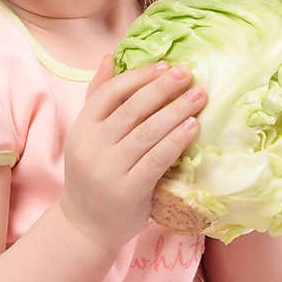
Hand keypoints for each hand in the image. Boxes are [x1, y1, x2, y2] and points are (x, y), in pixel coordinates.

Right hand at [60, 57, 206, 254]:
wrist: (85, 225)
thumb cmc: (92, 173)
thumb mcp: (88, 134)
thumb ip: (99, 95)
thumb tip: (110, 56)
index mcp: (82, 127)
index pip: (110, 92)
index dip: (139, 77)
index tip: (166, 66)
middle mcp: (92, 145)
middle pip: (132, 109)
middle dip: (163, 88)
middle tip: (188, 74)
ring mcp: (109, 169)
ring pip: (147, 132)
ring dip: (176, 111)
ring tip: (199, 96)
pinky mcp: (128, 190)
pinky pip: (156, 160)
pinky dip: (175, 141)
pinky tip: (193, 127)